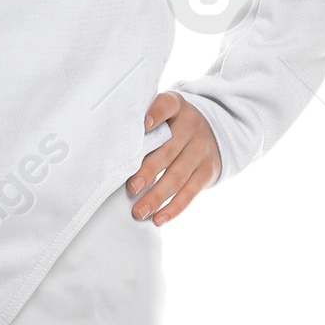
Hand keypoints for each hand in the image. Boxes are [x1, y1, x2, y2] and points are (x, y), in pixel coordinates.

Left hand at [125, 92, 220, 223]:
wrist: (212, 132)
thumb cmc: (172, 125)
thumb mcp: (164, 114)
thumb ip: (143, 124)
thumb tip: (112, 149)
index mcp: (177, 106)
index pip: (167, 105)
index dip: (156, 114)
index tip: (144, 125)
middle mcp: (192, 126)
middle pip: (169, 149)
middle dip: (149, 170)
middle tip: (131, 188)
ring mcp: (202, 149)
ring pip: (178, 175)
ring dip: (157, 196)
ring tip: (139, 211)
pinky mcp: (208, 171)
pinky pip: (191, 192)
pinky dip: (174, 208)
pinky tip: (158, 218)